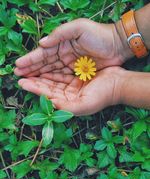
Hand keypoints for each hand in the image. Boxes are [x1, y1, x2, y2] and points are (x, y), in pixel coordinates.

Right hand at [14, 18, 130, 78]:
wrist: (117, 45)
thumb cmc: (99, 35)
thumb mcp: (79, 28)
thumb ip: (60, 34)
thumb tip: (42, 44)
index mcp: (62, 43)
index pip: (43, 53)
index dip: (31, 59)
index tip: (19, 65)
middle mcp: (64, 54)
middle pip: (45, 64)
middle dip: (31, 70)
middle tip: (18, 75)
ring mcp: (70, 65)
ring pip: (51, 73)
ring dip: (39, 77)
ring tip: (26, 82)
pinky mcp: (77, 74)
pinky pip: (62, 79)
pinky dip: (52, 82)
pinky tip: (43, 85)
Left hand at [17, 67, 122, 115]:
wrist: (118, 83)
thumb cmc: (103, 95)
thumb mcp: (84, 105)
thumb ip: (67, 107)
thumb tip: (51, 104)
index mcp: (69, 104)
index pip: (49, 96)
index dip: (36, 90)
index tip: (24, 84)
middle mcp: (69, 96)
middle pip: (49, 88)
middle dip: (35, 82)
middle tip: (20, 76)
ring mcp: (73, 86)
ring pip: (53, 80)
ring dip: (41, 75)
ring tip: (28, 71)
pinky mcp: (77, 77)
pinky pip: (61, 73)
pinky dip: (52, 70)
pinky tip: (43, 67)